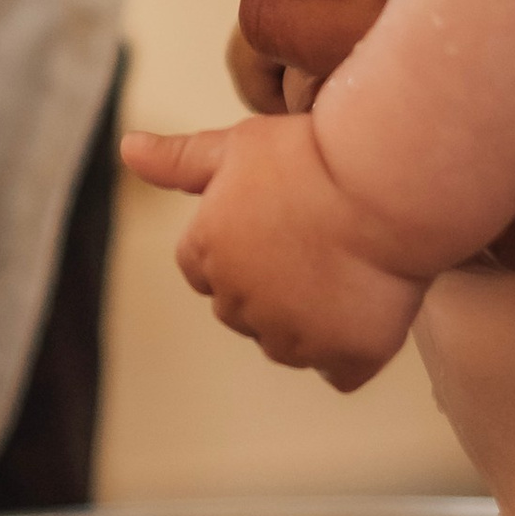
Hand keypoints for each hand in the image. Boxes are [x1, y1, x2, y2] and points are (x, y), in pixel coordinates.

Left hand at [122, 113, 427, 389]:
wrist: (387, 176)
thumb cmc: (313, 152)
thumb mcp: (237, 144)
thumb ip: (178, 160)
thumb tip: (127, 148)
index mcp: (205, 253)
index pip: (204, 272)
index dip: (243, 248)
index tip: (279, 225)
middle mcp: (237, 302)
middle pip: (243, 312)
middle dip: (271, 288)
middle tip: (318, 245)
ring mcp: (291, 334)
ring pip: (287, 346)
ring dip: (308, 324)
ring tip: (345, 273)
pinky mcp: (343, 355)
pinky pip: (337, 371)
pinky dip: (350, 352)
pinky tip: (367, 310)